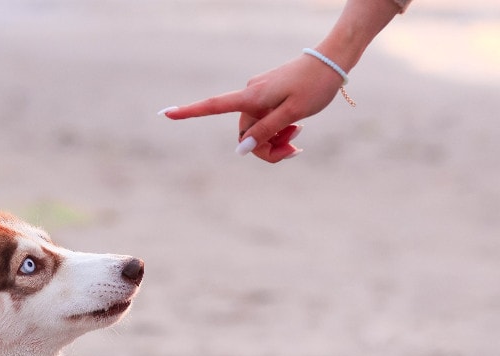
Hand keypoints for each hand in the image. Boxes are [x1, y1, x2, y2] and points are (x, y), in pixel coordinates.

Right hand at [162, 54, 343, 162]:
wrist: (333, 61)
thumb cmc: (315, 86)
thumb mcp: (293, 114)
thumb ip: (265, 131)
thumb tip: (241, 150)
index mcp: (252, 98)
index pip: (212, 106)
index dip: (188, 112)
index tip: (166, 114)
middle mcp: (251, 95)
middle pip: (244, 133)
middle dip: (265, 148)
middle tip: (295, 149)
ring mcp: (259, 96)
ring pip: (257, 130)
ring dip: (274, 139)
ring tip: (298, 136)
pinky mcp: (269, 96)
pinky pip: (266, 120)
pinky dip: (278, 129)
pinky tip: (297, 127)